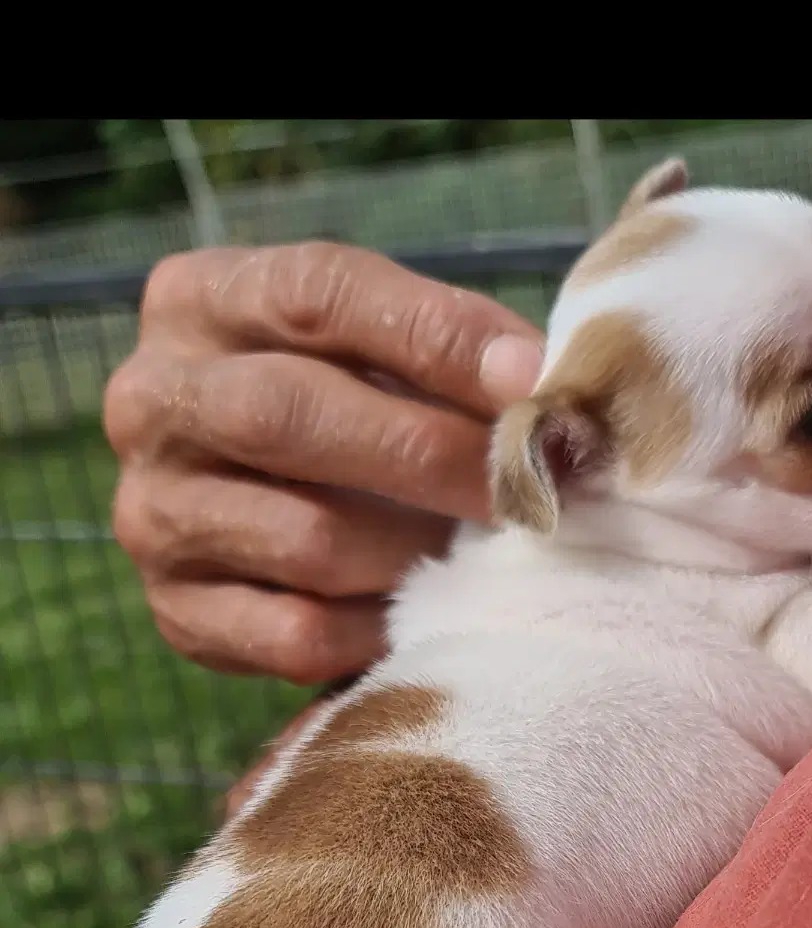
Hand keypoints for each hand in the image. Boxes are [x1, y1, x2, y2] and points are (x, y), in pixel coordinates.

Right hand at [105, 243, 544, 684]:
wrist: (268, 512)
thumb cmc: (348, 403)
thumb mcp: (378, 346)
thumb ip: (448, 350)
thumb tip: (543, 389)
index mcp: (199, 299)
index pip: (317, 295)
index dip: (435, 337)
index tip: (532, 380)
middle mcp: (152, 399)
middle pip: (287, 413)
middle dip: (426, 453)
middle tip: (522, 487)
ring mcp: (153, 512)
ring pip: (300, 538)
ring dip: (412, 551)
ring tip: (482, 553)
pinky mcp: (177, 612)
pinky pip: (295, 632)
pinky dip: (377, 630)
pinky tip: (422, 614)